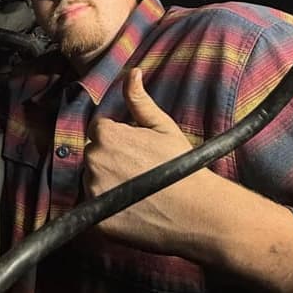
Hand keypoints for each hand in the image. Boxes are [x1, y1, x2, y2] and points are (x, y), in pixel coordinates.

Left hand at [83, 68, 214, 256]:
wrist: (198, 212)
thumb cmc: (182, 166)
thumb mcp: (162, 126)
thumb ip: (139, 99)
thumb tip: (132, 72)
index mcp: (106, 135)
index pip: (99, 131)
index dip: (119, 140)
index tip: (137, 152)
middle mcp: (93, 161)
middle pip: (94, 156)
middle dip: (110, 160)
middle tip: (139, 172)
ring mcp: (94, 191)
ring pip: (93, 182)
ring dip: (107, 184)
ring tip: (137, 191)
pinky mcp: (97, 220)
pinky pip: (95, 211)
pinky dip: (108, 211)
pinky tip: (131, 210)